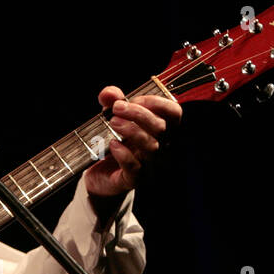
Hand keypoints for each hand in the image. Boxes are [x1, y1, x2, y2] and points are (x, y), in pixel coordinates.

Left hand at [83, 85, 181, 201]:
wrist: (99, 174)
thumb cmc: (112, 143)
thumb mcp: (112, 116)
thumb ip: (112, 101)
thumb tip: (110, 93)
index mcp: (160, 130)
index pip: (174, 114)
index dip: (157, 102)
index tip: (134, 99)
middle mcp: (160, 147)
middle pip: (161, 128)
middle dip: (138, 114)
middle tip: (117, 108)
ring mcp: (150, 165)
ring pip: (151, 146)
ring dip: (131, 130)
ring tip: (112, 122)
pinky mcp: (134, 179)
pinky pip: (134, 167)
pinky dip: (123, 153)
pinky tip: (112, 144)